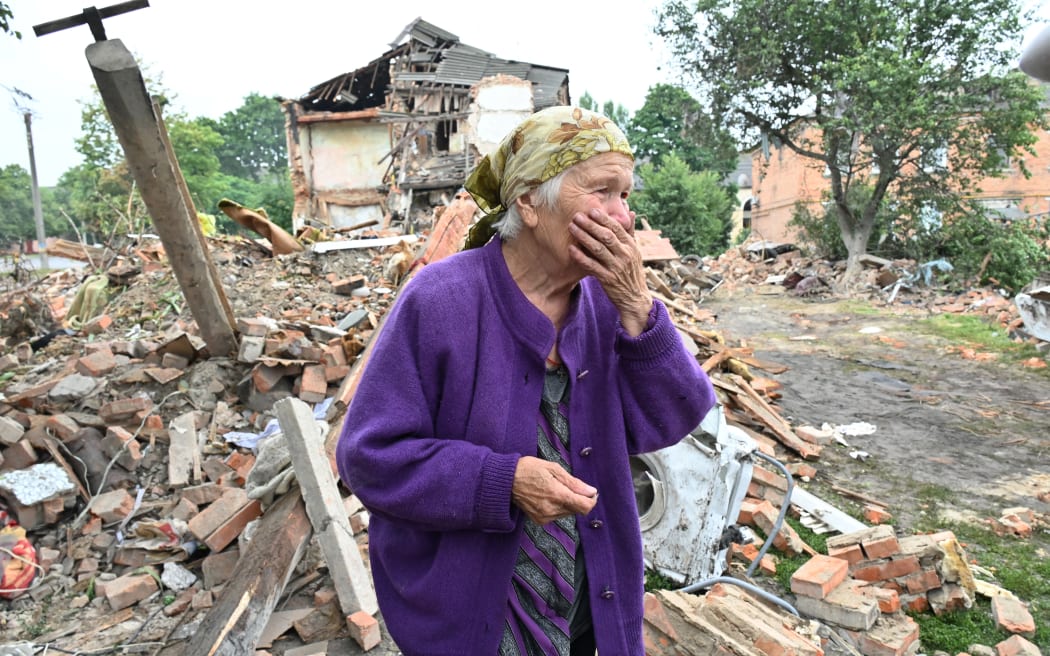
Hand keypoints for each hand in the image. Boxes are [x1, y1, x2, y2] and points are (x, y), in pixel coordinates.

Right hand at [512, 456, 597, 524]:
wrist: (506, 480)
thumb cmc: (529, 469)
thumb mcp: (553, 468)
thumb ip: (574, 483)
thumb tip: (591, 491)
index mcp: (557, 495)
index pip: (585, 507)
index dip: (592, 500)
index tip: (590, 492)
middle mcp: (552, 509)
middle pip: (577, 510)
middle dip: (578, 499)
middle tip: (569, 485)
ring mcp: (545, 517)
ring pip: (567, 513)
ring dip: (567, 503)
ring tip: (554, 489)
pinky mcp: (539, 520)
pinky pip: (556, 516)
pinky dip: (557, 507)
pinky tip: (547, 496)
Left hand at [568, 208, 652, 335]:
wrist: (635, 298)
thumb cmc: (632, 272)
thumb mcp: (635, 251)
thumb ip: (630, 232)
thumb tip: (631, 212)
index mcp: (631, 246)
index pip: (617, 228)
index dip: (604, 219)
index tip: (592, 210)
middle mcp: (625, 255)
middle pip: (606, 236)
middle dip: (590, 225)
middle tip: (577, 216)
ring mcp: (616, 267)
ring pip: (598, 249)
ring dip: (583, 237)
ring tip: (572, 227)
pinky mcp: (608, 279)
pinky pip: (592, 266)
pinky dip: (581, 257)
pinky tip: (571, 249)